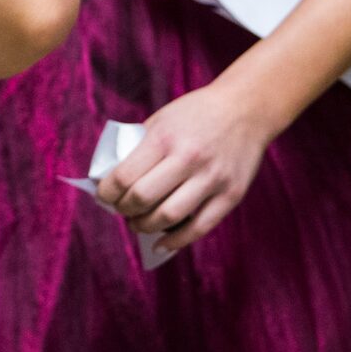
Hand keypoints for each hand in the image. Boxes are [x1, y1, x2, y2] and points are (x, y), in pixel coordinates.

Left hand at [91, 80, 286, 253]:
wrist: (246, 109)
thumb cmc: (197, 113)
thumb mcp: (161, 119)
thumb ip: (138, 147)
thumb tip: (110, 178)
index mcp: (165, 138)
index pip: (124, 177)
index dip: (107, 193)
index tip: (103, 195)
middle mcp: (188, 158)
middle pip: (142, 198)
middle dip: (123, 209)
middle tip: (121, 209)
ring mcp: (212, 178)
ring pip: (168, 217)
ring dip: (144, 226)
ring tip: (138, 223)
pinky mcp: (231, 194)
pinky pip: (199, 227)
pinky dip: (175, 240)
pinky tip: (161, 243)